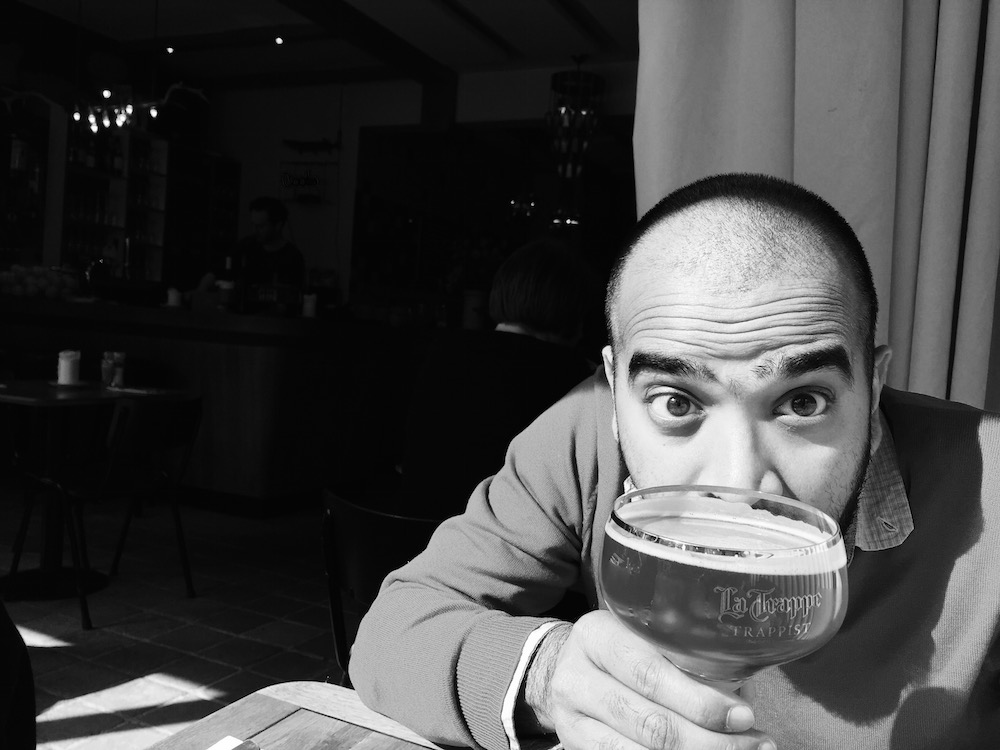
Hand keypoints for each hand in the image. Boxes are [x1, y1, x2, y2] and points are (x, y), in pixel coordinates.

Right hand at [522, 611, 774, 749]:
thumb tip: (740, 697)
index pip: (649, 674)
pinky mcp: (575, 746)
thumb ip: (681, 656)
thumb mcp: (641, 634)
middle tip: (755, 743)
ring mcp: (571, 719)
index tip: (744, 715)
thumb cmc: (623, 647)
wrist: (567, 668)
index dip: (700, 701)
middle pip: (649, 723)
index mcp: (596, 636)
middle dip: (709, 740)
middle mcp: (576, 678)